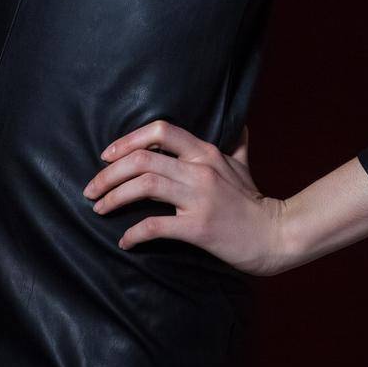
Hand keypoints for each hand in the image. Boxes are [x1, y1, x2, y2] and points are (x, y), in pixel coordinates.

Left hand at [82, 118, 289, 276]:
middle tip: (90, 189)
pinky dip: (134, 233)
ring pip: (144, 185)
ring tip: (99, 209)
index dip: (128, 140)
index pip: (160, 131)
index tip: (107, 155)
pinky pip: (156, 225)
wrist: (277, 236)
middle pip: (143, 159)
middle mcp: (200, 169)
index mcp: (206, 152)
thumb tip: (239, 125)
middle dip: (109, 173)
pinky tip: (125, 241)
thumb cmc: (255, 202)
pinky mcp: (199, 227)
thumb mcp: (244, 166)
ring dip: (114, 197)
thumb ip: (236, 144)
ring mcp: (199, 198)